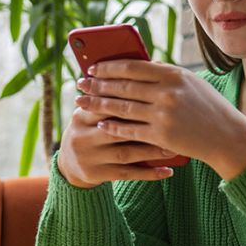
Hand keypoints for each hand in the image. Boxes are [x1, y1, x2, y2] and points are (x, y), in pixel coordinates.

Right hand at [56, 103, 176, 188]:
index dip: (130, 101)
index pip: (106, 105)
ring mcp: (89, 157)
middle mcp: (82, 136)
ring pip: (125, 154)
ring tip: (174, 149)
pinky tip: (168, 172)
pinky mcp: (97, 175)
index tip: (158, 99)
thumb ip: (111, 99)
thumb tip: (145, 71)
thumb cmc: (93, 129)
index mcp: (81, 116)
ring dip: (152, 152)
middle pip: (116, 130)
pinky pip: (128, 174)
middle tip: (172, 125)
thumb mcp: (93, 114)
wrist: (70, 164)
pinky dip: (149, 174)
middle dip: (145, 127)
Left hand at [72, 60, 245, 179]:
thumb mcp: (191, 83)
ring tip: (82, 103)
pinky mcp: (161, 135)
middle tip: (80, 84)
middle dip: (97, 85)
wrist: (227, 136)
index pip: (133, 67)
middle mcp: (167, 93)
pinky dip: (113, 126)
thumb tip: (135, 67)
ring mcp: (163, 115)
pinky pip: (130, 129)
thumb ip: (165, 75)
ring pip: (122, 108)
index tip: (93, 68)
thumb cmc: (208, 108)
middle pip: (123, 87)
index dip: (109, 67)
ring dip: (98, 105)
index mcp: (174, 75)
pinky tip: (100, 123)